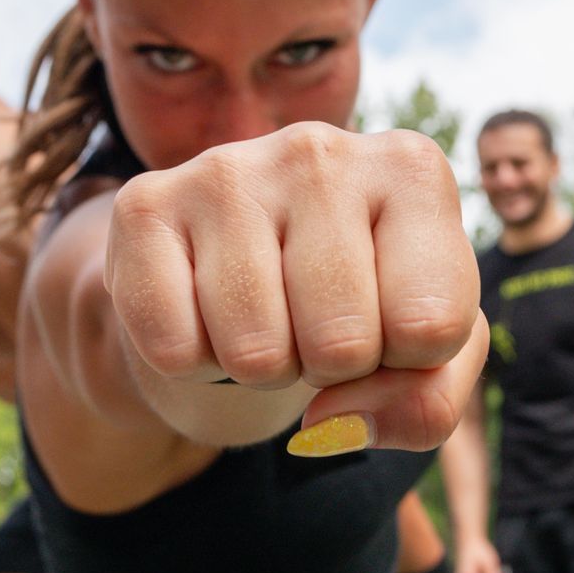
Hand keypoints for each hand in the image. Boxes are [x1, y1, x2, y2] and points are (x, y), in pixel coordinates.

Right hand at [108, 124, 486, 449]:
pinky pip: (172, 346)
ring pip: (255, 353)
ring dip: (261, 368)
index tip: (390, 324)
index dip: (407, 361)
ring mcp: (227, 168)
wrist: (240, 271)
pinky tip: (205, 310)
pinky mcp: (144, 204)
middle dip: (330, 369)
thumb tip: (331, 423)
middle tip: (316, 327)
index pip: (429, 328)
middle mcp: (322, 149)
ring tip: (266, 316)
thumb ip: (426, 406)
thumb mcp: (426, 360)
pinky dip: (191, 363)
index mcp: (412, 171)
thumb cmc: (357, 308)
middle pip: (343, 344)